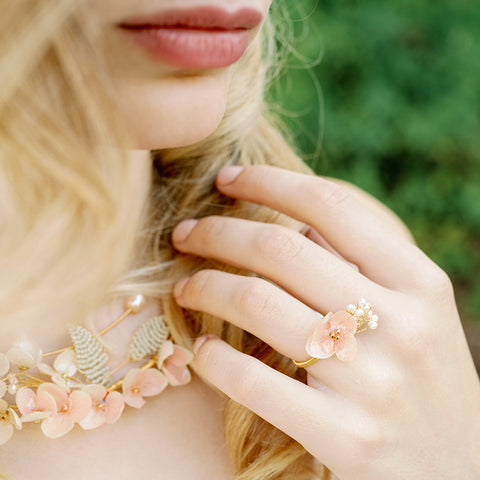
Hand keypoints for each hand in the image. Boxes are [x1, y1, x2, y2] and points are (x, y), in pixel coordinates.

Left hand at [171, 165, 479, 479]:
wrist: (458, 473)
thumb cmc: (423, 379)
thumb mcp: (416, 311)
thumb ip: (361, 261)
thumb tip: (296, 219)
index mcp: (417, 282)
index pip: (328, 205)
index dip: (267, 182)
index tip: (226, 178)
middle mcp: (399, 324)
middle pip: (280, 248)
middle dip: (217, 231)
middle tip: (185, 234)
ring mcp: (371, 382)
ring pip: (257, 303)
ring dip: (205, 287)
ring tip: (184, 287)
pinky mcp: (344, 437)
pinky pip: (253, 381)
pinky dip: (213, 359)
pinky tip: (202, 350)